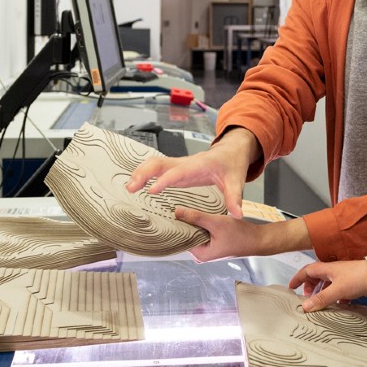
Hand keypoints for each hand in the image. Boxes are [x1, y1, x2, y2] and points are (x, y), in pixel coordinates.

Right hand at [125, 129, 258, 217]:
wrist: (230, 151)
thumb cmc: (232, 164)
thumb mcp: (236, 181)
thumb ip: (234, 198)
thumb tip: (237, 215)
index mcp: (198, 165)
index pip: (178, 172)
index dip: (165, 180)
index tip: (152, 190)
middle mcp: (185, 163)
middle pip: (159, 163)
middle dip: (144, 173)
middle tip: (131, 189)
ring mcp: (178, 165)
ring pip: (154, 164)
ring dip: (140, 173)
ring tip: (129, 188)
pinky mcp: (175, 169)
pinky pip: (156, 168)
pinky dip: (144, 173)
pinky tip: (136, 184)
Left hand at [175, 208, 310, 261]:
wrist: (259, 239)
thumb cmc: (241, 235)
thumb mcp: (216, 223)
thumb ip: (196, 217)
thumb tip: (177, 212)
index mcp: (200, 255)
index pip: (181, 238)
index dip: (176, 224)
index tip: (168, 212)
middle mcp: (202, 254)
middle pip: (186, 234)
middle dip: (184, 222)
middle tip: (175, 206)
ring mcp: (207, 248)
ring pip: (194, 231)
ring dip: (193, 220)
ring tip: (185, 207)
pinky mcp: (212, 242)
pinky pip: (202, 230)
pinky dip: (201, 222)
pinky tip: (198, 212)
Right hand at [289, 259, 366, 312]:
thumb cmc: (358, 278)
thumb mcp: (337, 290)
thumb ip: (321, 299)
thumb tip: (305, 306)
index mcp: (327, 268)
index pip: (307, 271)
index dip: (298, 278)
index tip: (291, 287)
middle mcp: (334, 271)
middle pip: (317, 276)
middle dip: (310, 286)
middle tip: (307, 297)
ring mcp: (343, 277)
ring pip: (328, 283)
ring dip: (323, 292)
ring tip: (321, 302)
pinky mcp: (351, 283)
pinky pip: (339, 289)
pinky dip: (336, 296)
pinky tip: (338, 304)